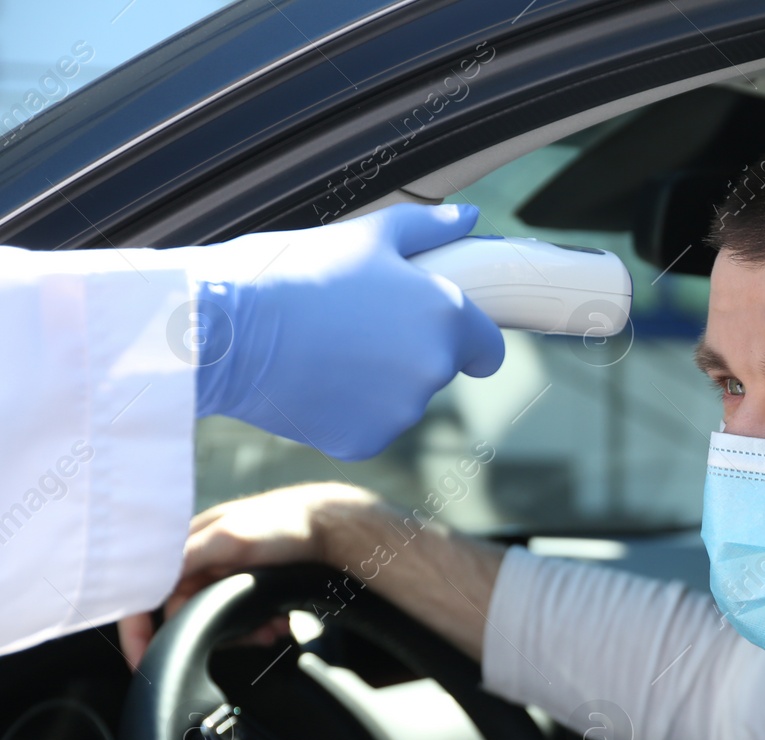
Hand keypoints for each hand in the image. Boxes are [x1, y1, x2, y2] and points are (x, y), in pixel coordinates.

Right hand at [118, 483, 372, 667]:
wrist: (330, 526)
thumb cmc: (281, 523)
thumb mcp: (228, 538)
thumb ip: (185, 559)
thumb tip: (151, 585)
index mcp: (182, 550)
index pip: (143, 598)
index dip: (139, 633)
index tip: (143, 664)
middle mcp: (197, 564)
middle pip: (183, 618)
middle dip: (214, 636)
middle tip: (248, 639)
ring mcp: (221, 577)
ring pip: (215, 623)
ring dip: (242, 634)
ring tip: (270, 629)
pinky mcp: (245, 587)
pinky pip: (240, 619)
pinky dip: (257, 627)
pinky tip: (278, 624)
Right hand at [187, 203, 504, 460]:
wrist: (225, 328)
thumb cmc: (292, 271)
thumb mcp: (365, 236)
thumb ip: (428, 228)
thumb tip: (469, 218)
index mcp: (446, 316)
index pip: (487, 348)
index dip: (467, 341)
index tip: (437, 333)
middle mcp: (434, 369)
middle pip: (436, 371)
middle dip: (407, 354)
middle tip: (352, 328)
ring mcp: (401, 413)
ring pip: (400, 401)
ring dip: (376, 384)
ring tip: (324, 350)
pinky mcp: (365, 443)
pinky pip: (366, 428)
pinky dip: (344, 413)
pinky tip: (310, 382)